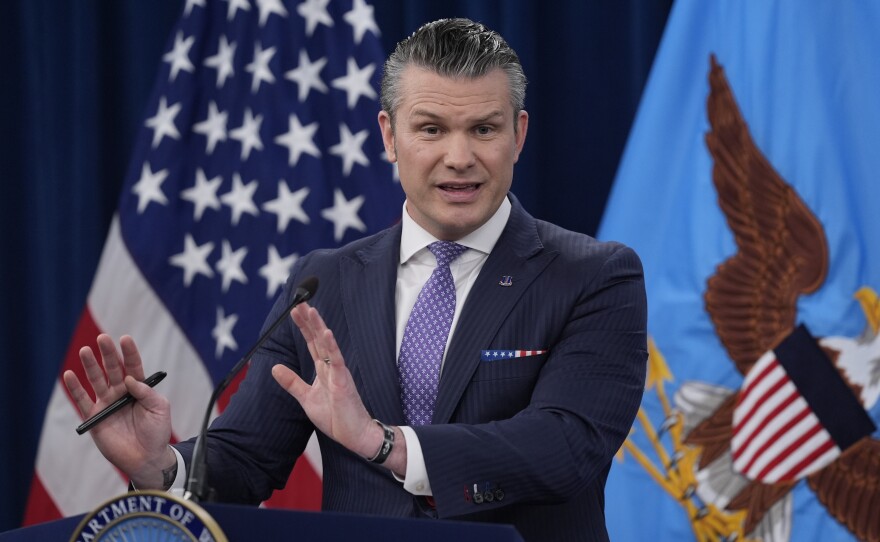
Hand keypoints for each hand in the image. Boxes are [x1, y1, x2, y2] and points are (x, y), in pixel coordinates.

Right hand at [63, 334, 174, 488]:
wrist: (146, 457)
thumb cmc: (157, 432)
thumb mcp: (160, 409)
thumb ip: (147, 393)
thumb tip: (131, 379)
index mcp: (139, 389)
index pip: (133, 366)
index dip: (129, 353)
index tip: (125, 339)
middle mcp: (121, 392)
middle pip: (112, 369)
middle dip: (107, 354)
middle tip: (102, 338)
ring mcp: (107, 403)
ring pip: (96, 380)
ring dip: (90, 366)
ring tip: (85, 350)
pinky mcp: (95, 417)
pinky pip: (82, 401)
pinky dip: (75, 388)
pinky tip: (69, 375)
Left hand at [271, 303, 381, 460]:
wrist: (354, 435)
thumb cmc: (336, 417)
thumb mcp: (306, 398)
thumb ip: (292, 382)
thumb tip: (274, 367)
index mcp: (323, 369)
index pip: (311, 342)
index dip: (303, 326)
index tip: (294, 310)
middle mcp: (331, 366)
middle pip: (318, 338)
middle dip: (308, 320)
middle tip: (299, 301)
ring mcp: (338, 372)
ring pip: (327, 344)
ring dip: (318, 327)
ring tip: (310, 310)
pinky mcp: (343, 381)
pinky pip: (337, 360)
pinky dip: (331, 346)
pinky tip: (325, 333)